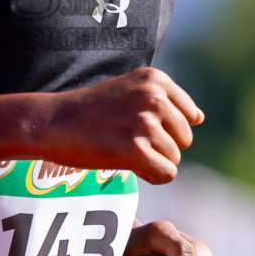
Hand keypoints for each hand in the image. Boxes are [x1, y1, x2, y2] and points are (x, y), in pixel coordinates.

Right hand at [41, 67, 202, 183]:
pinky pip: (166, 173)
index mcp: (155, 79)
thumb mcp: (129, 90)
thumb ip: (165, 99)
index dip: (168, 129)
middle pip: (185, 138)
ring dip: (153, 162)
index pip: (189, 115)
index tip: (139, 127)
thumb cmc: (90, 109)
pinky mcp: (136, 150)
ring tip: (125, 151)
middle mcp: (154, 97)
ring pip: (174, 158)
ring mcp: (145, 123)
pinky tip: (130, 166)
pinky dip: (151, 176)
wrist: (53, 122)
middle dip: (163, 147)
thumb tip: (200, 118)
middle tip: (130, 142)